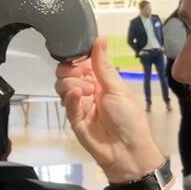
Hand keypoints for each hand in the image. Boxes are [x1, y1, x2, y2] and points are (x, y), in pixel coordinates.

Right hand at [56, 37, 164, 183]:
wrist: (126, 151)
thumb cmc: (129, 118)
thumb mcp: (118, 87)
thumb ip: (103, 65)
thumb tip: (100, 38)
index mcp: (100, 80)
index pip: (80, 61)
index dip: (77, 57)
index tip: (79, 57)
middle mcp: (87, 89)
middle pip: (66, 71)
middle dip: (71, 70)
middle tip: (85, 78)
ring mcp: (78, 104)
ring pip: (62, 85)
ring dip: (73, 84)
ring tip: (88, 93)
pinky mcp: (73, 118)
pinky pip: (65, 102)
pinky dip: (70, 96)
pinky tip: (79, 95)